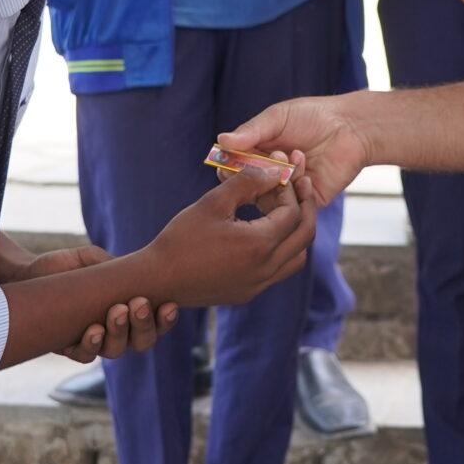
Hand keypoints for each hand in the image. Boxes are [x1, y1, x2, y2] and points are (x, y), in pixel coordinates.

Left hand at [17, 245, 180, 361]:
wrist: (28, 274)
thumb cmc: (67, 267)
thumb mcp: (94, 260)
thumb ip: (115, 267)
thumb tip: (135, 272)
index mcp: (130, 310)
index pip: (157, 322)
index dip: (166, 319)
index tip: (169, 304)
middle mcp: (117, 331)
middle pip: (142, 341)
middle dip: (144, 324)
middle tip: (139, 304)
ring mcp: (94, 342)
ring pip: (116, 350)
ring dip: (120, 332)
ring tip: (117, 311)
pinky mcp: (69, 347)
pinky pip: (85, 354)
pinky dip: (91, 344)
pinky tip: (93, 329)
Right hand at [134, 168, 316, 307]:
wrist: (157, 280)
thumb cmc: (181, 238)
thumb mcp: (214, 202)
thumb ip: (247, 182)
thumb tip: (273, 171)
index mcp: (260, 245)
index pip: (292, 212)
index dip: (288, 189)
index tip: (279, 174)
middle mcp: (266, 269)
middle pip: (305, 236)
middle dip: (305, 208)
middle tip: (300, 187)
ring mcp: (259, 284)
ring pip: (297, 257)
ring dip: (296, 232)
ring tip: (283, 210)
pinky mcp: (248, 293)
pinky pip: (278, 271)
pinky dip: (281, 250)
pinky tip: (263, 233)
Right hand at [218, 97, 369, 203]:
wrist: (351, 126)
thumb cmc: (313, 116)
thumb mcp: (277, 118)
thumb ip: (251, 131)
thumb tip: (221, 140)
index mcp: (259, 155)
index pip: (235, 168)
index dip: (229, 169)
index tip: (226, 165)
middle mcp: (271, 175)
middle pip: (249, 186)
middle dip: (252, 175)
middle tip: (259, 161)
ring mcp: (289, 190)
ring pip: (269, 198)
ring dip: (276, 177)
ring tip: (289, 154)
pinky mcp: (309, 200)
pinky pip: (294, 205)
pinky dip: (295, 185)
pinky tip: (303, 164)